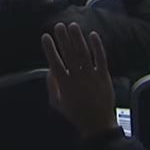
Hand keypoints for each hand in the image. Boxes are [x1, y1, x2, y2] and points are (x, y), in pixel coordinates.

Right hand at [40, 22, 116, 138]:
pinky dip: (97, 46)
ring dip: (78, 39)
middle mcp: (77, 78)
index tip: (45, 36)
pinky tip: (93, 35)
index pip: (55, 62)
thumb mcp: (57, 104)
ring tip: (73, 26)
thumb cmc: (75, 114)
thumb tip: (49, 70)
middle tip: (59, 25)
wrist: (97, 124)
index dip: (49, 49)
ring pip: (83, 54)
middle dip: (63, 39)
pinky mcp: (104, 76)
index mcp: (64, 84)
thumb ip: (52, 87)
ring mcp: (92, 76)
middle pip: (69, 54)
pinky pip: (100, 58)